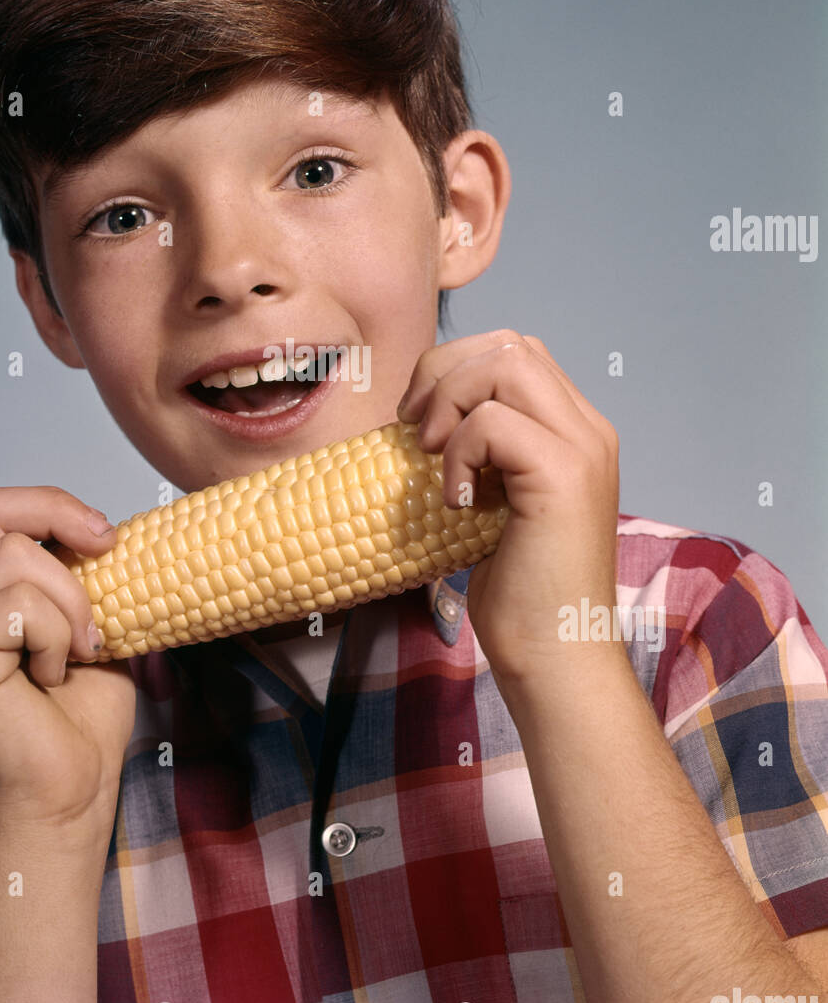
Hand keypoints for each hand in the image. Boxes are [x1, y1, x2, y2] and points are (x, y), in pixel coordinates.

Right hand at [0, 488, 136, 832]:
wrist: (70, 790)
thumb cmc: (82, 718)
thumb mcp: (96, 622)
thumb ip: (87, 573)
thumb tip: (111, 529)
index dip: (53, 504)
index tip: (107, 536)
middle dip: (62, 525)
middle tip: (106, 561)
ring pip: (17, 558)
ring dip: (71, 603)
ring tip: (76, 652)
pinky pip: (19, 604)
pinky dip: (56, 636)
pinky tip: (52, 676)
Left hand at [397, 330, 619, 683]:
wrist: (554, 658)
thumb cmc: (518, 594)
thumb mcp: (493, 504)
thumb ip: (480, 452)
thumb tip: (418, 415)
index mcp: (575, 431)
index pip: (515, 352)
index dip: (455, 370)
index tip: (418, 423)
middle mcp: (588, 429)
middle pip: (509, 344)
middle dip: (444, 372)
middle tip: (413, 431)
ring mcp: (583, 448)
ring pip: (505, 364)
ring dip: (450, 402)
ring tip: (434, 459)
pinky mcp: (565, 475)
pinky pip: (492, 422)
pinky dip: (457, 453)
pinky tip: (456, 502)